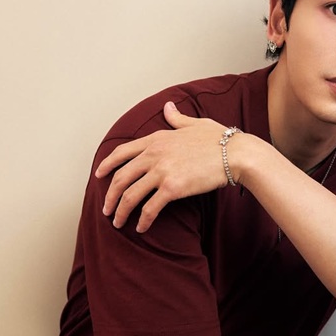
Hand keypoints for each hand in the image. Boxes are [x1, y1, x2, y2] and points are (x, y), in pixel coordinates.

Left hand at [95, 102, 229, 231]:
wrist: (236, 154)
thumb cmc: (220, 139)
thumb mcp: (195, 124)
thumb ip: (177, 118)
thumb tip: (167, 107)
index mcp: (157, 139)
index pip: (122, 152)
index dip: (107, 164)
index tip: (99, 175)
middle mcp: (154, 154)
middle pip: (121, 177)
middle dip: (110, 195)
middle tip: (106, 209)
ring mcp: (161, 171)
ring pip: (130, 195)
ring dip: (121, 211)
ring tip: (118, 223)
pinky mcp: (172, 188)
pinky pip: (150, 208)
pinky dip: (142, 220)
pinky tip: (141, 228)